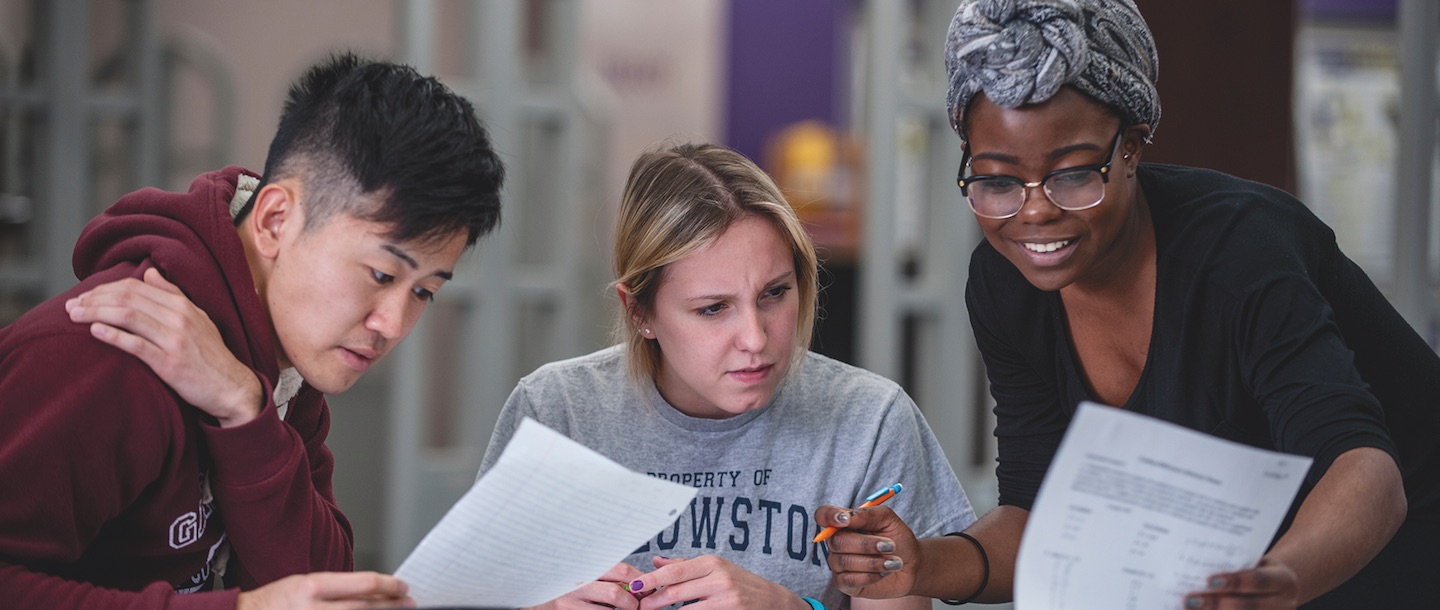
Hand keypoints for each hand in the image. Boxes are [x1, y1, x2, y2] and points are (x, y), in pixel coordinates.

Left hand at [66, 267, 263, 426]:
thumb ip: (173, 295)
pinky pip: (137, 345)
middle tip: (71, 305)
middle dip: (95, 299)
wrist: (231, 386)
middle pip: (128, 298)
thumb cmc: (210, 354)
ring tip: (75, 316)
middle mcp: (179, 317)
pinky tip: (95, 331)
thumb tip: (150, 274)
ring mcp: (175, 340)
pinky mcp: (170, 363)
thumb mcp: (197, 318)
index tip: (85, 296)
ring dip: (96, 313)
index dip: (106, 288)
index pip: (136, 287)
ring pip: (129, 316)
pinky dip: (114, 335)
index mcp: (183, 305)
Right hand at [235, 572, 413, 609]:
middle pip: (365, 607)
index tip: (402, 586)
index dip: (388, 585)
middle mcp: (313, 608)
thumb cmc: (274, 602)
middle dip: (392, 604)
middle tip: (409, 602)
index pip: (362, 584)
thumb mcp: (303, 584)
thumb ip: (335, 589)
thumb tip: (372, 592)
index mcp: (311, 586)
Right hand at [529, 562, 644, 608]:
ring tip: (625, 609)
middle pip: (616, 593)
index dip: (639, 580)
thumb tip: (638, 583)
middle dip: (633, 602)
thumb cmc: (566, 583)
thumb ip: (607, 574)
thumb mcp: (586, 571)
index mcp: (586, 564)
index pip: (620, 570)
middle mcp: (576, 582)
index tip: (647, 588)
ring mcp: (569, 601)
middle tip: (637, 605)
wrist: (536, 594)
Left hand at [628, 555, 804, 609]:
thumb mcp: (716, 569)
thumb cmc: (739, 583)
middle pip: (675, 593)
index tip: (636, 586)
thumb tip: (656, 562)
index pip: (675, 571)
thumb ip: (685, 566)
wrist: (773, 601)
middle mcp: (719, 580)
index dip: (652, 580)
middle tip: (639, 607)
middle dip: (653, 603)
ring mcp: (726, 601)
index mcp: (712, 563)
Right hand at [813, 505, 917, 598]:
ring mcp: (839, 564)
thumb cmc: (899, 540)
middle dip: (866, 544)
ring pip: (844, 561)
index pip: (823, 515)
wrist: (912, 566)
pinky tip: (884, 573)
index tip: (845, 521)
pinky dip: (871, 576)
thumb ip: (867, 514)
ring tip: (894, 562)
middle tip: (890, 546)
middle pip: (836, 541)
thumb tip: (846, 517)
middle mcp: (838, 542)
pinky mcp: (844, 583)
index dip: (829, 516)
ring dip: (874, 562)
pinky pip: (849, 580)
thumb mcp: (888, 520)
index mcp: (845, 523)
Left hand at [1183, 556, 1299, 608]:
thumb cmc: (1258, 569)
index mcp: (1283, 581)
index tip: (1209, 580)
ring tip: (1188, 609)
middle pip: (1248, 606)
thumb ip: (1234, 566)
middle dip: (1216, 604)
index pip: (1258, 580)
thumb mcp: (1255, 562)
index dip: (1235, 581)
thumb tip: (1197, 571)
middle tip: (1189, 600)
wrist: (1279, 585)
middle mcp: (1284, 604)